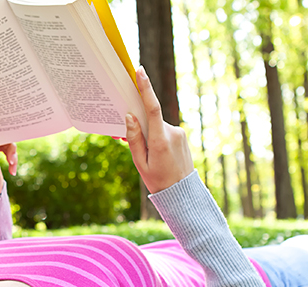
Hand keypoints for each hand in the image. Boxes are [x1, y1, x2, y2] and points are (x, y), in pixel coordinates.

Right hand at [124, 66, 194, 193]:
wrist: (182, 193)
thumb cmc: (158, 181)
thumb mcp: (140, 163)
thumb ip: (134, 139)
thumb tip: (130, 116)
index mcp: (160, 140)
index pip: (152, 108)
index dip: (146, 88)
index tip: (140, 72)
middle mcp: (172, 133)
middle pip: (150, 119)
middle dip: (138, 124)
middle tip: (125, 136)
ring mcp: (179, 133)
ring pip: (157, 126)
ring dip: (148, 134)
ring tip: (146, 155)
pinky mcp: (182, 136)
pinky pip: (164, 130)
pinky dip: (156, 137)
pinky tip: (156, 154)